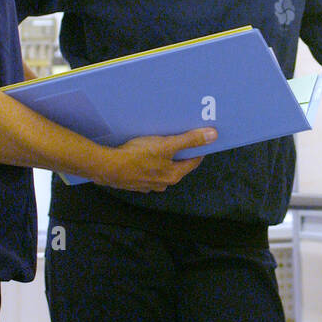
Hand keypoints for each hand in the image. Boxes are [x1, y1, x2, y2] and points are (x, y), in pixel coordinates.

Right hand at [94, 128, 215, 192]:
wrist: (108, 167)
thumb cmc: (138, 156)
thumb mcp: (166, 144)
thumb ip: (189, 140)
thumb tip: (213, 136)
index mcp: (174, 175)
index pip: (193, 162)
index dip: (198, 150)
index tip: (200, 140)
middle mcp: (163, 184)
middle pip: (177, 166)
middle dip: (180, 154)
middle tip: (180, 139)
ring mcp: (148, 185)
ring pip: (161, 170)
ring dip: (163, 160)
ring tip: (160, 146)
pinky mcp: (134, 182)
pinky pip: (147, 171)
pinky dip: (149, 164)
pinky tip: (143, 155)